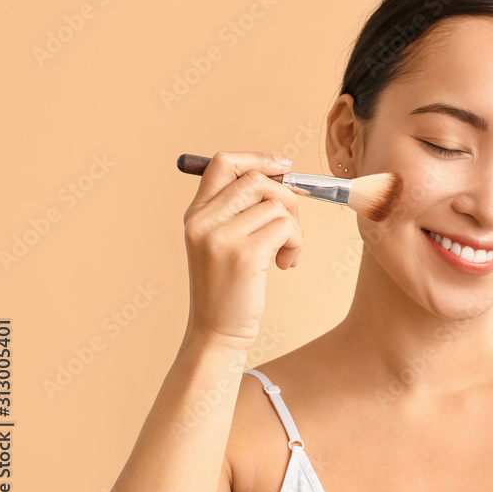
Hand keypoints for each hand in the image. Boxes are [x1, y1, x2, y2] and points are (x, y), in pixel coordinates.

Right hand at [182, 151, 303, 351]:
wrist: (217, 332)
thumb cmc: (229, 288)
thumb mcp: (223, 243)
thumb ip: (240, 211)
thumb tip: (282, 177)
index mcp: (196, 213)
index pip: (224, 162)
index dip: (259, 159)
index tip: (284, 168)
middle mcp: (203, 220)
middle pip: (258, 179)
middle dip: (287, 198)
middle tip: (289, 228)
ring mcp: (221, 236)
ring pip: (277, 204)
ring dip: (294, 228)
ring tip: (286, 252)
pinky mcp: (244, 254)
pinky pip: (285, 227)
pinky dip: (296, 243)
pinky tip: (286, 264)